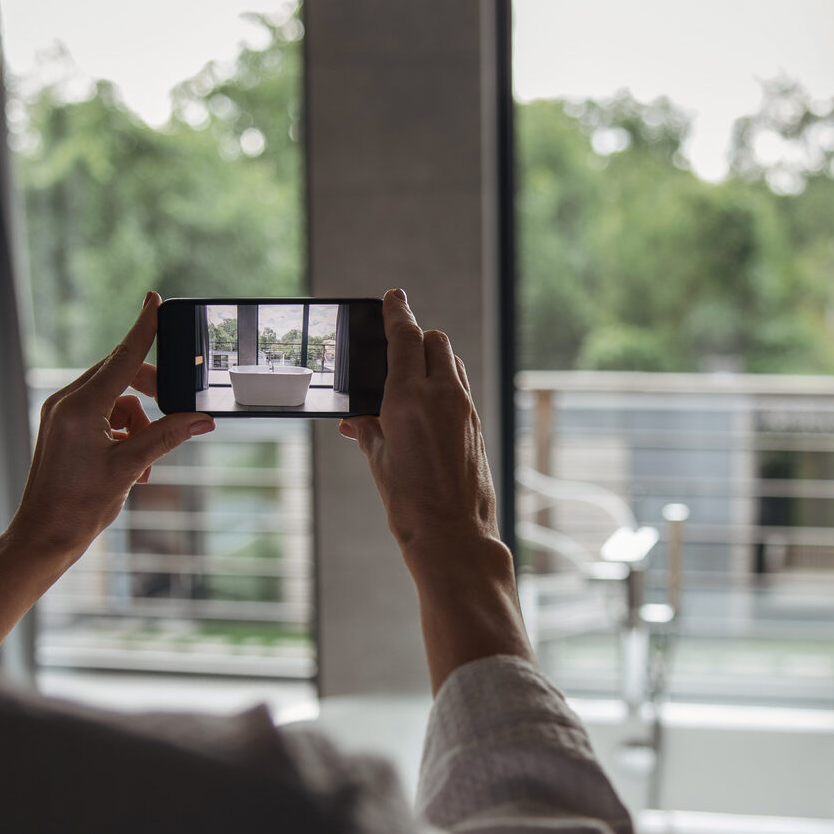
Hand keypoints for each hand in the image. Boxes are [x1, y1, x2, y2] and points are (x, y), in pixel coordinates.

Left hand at [0, 292, 211, 665]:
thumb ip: (167, 436)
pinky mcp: (63, 428)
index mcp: (80, 407)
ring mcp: (62, 414)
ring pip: (116, 398)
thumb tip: (202, 419)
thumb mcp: (130, 468)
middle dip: (151, 394)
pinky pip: (103, 415)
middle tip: (178, 412)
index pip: (122, 357)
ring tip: (146, 461)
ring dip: (139, 422)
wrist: (43, 536)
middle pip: (121, 375)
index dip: (143, 328)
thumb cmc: (79, 506)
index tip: (154, 299)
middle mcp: (66, 403)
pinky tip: (132, 464)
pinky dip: (124, 432)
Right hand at [338, 288, 498, 558]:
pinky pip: (461, 388)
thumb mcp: (378, 461)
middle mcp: (442, 395)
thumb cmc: (409, 503)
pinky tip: (428, 408)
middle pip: (434, 341)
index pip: (406, 337)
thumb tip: (356, 420)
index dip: (398, 311)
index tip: (394, 296)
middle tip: (396, 348)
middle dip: (416, 337)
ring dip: (433, 360)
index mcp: (409, 398)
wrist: (454, 537)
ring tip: (411, 379)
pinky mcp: (477, 425)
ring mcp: (465, 409)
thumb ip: (368, 429)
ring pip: (452, 362)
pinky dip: (445, 385)